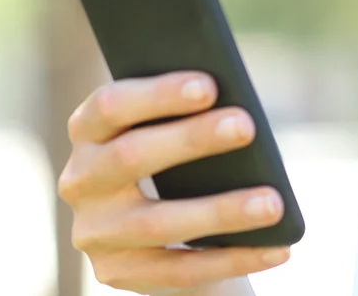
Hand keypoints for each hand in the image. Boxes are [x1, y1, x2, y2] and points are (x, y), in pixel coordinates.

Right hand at [57, 72, 291, 293]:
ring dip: (221, 211)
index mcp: (87, 130)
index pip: (110, 105)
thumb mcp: (173, 128)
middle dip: (192, 140)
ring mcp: (94, 233)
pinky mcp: (117, 273)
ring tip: (273, 203)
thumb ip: (189, 112)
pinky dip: (234, 258)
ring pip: (158, 222)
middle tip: (247, 126)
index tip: (209, 85)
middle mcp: (80, 180)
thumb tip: (236, 105)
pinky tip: (277, 249)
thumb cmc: (180, 157)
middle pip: (130, 157)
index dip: (157, 94)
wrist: (166, 231)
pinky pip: (181, 270)